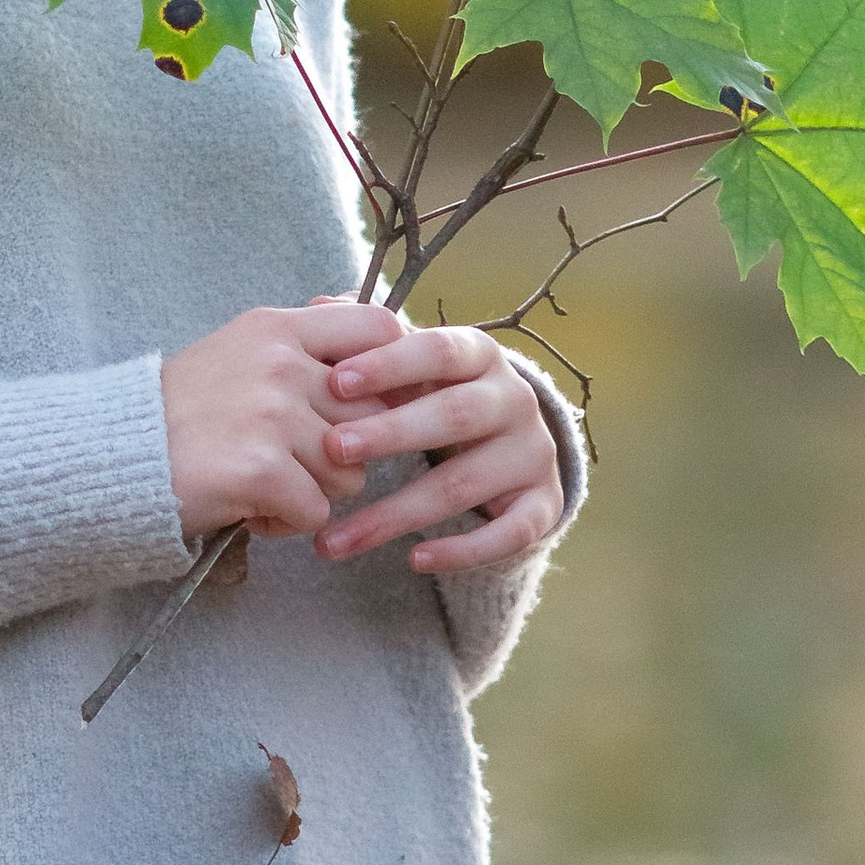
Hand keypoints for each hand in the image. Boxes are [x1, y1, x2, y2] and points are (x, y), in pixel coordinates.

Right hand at [158, 298, 411, 544]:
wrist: (110, 456)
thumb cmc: (180, 411)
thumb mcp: (240, 351)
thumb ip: (303, 345)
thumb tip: (379, 330)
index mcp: (277, 328)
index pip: (377, 328)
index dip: (396, 369)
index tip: (381, 401)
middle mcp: (280, 364)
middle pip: (372, 416)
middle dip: (343, 451)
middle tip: (293, 459)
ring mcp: (272, 416)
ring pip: (349, 472)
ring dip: (313, 491)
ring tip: (262, 483)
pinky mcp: (263, 470)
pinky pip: (316, 512)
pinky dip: (284, 522)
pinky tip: (248, 508)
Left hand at [310, 323, 564, 573]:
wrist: (510, 445)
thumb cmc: (439, 396)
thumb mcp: (414, 365)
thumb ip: (369, 338)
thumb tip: (321, 305)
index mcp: (479, 354)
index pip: (438, 350)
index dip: (388, 365)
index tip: (334, 382)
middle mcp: (513, 399)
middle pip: (453, 415)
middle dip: (390, 432)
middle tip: (332, 448)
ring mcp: (533, 454)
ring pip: (466, 484)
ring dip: (396, 513)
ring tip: (336, 538)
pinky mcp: (543, 505)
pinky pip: (509, 533)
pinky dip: (463, 549)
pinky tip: (414, 559)